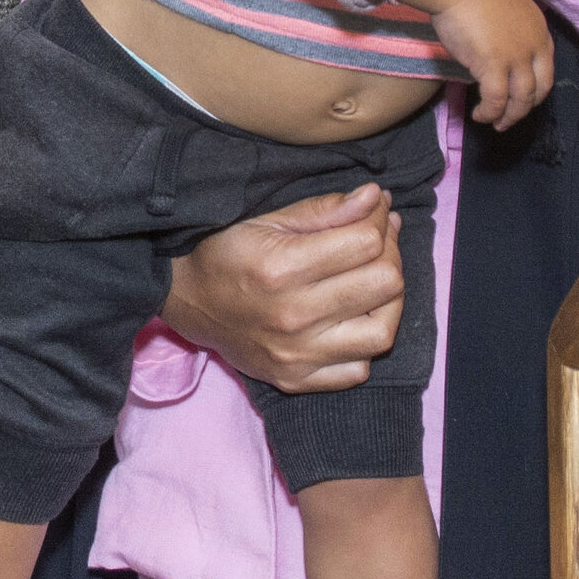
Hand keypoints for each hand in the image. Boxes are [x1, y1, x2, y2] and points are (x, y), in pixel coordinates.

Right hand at [161, 183, 407, 391]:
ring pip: (382, 332)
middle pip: (384, 283)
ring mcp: (296, 354)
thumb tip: (376, 198)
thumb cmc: (228, 253)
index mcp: (282, 267)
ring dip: (389, 302)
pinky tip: (353, 321)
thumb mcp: (268, 220)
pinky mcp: (295, 380)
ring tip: (376, 283)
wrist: (188, 302)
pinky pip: (357, 370)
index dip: (379, 219)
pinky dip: (364, 345)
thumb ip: (324, 210)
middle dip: (390, 254)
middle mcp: (293, 315)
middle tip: (378, 243)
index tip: (375, 212)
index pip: (366, 242)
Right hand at [405, 0, 553, 127]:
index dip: (535, 89)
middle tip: (509, 118)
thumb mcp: (504, 13)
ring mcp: (517, 57)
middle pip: (539, 88)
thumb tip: (496, 59)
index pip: (546, 68)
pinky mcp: (495, 66)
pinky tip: (479, 115)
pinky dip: (489, 112)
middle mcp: (534, 45)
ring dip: (508, 117)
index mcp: (539, 29)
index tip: (520, 97)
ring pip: (521, 100)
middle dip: (525, 108)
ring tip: (495, 123)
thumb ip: (509, 36)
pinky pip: (496, 100)